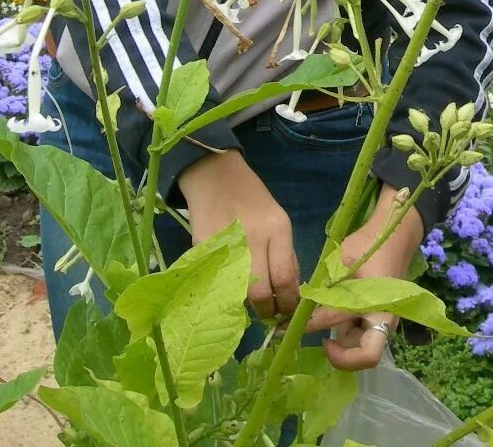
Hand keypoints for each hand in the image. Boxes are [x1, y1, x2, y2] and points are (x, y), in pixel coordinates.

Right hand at [178, 150, 298, 320]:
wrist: (214, 175)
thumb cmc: (251, 199)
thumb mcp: (277, 220)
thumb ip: (284, 254)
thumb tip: (290, 290)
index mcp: (277, 228)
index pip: (285, 278)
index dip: (288, 303)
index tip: (289, 314)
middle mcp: (253, 237)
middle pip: (260, 292)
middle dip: (267, 311)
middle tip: (270, 316)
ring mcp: (226, 244)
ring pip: (238, 292)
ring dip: (247, 305)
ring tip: (251, 305)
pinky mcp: (203, 249)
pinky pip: (217, 280)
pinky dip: (225, 291)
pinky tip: (230, 290)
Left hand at [306, 184, 424, 370]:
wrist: (395, 237)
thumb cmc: (369, 246)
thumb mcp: (342, 260)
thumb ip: (323, 285)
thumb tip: (299, 306)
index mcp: (376, 302)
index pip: (334, 318)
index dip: (308, 323)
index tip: (286, 326)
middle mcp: (384, 320)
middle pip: (366, 356)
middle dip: (342, 358)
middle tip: (322, 344)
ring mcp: (384, 323)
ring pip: (363, 350)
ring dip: (343, 348)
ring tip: (322, 328)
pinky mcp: (379, 322)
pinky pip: (362, 338)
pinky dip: (347, 338)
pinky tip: (332, 321)